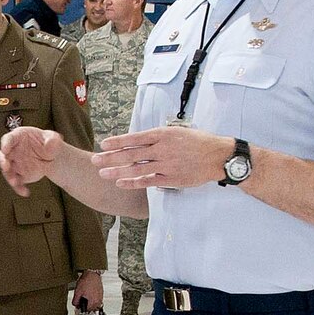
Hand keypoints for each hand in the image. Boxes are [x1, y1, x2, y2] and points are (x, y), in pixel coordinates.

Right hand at [0, 126, 63, 195]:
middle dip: (3, 162)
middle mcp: (13, 151)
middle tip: (6, 167)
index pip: (9, 139)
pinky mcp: (20, 175)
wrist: (51, 157)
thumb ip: (52, 139)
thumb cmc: (49, 143)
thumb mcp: (53, 138)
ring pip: (7, 171)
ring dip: (9, 177)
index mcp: (19, 137)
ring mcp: (15, 164)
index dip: (5, 144)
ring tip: (15, 182)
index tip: (5, 149)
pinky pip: (17, 183)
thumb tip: (51, 143)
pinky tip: (25, 192)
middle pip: (3, 156)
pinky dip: (19, 188)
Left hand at [73, 270, 102, 312]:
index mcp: (93, 302)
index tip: (78, 305)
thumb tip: (76, 305)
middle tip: (80, 300)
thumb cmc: (86, 281)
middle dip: (86, 305)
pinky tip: (89, 294)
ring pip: (94, 305)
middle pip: (91, 308)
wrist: (92, 274)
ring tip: (85, 296)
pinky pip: (97, 300)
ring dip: (89, 303)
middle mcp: (98, 301)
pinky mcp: (101, 294)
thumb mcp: (77, 292)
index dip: (81, 308)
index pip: (86, 310)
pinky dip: (93, 299)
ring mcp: (101, 297)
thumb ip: (76, 301)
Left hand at [95, 126, 229, 189]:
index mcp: (163, 134)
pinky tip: (121, 183)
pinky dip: (133, 182)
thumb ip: (159, 137)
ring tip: (102, 174)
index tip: (103, 144)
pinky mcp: (171, 178)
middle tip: (95, 160)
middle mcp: (162, 149)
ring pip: (136, 168)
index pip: (134, 138)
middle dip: (110, 157)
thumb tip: (140, 140)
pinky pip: (148, 181)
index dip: (117, 141)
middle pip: (131, 154)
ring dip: (117, 171)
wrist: (218, 156)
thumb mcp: (178, 131)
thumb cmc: (199, 142)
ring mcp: (166, 165)